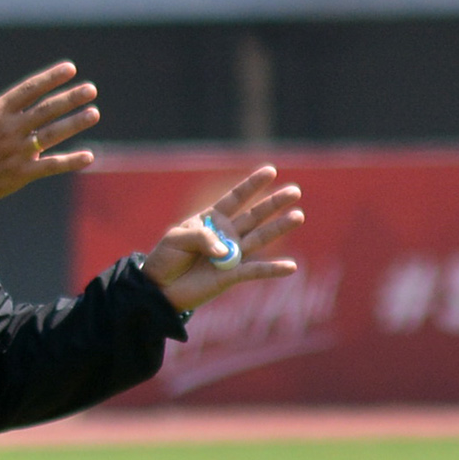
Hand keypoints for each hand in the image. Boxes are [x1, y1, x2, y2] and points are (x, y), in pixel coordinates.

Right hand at [0, 59, 99, 199]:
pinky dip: (70, 162)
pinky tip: (89, 156)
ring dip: (74, 124)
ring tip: (94, 113)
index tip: (70, 69)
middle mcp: (10, 129)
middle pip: (45, 110)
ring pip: (52, 135)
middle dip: (69, 98)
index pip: (29, 90)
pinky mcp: (22, 173)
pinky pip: (50, 166)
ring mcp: (18, 151)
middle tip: (91, 89)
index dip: (50, 78)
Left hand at [142, 165, 306, 312]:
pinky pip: (255, 271)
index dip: (252, 185)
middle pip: (255, 216)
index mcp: (212, 219)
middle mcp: (227, 235)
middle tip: (295, 191)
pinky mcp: (232, 276)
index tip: (271, 171)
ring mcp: (232, 255)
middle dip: (274, 203)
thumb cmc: (166, 258)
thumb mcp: (177, 238)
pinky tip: (291, 266)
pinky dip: (273, 269)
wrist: (159, 288)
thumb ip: (202, 237)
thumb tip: (227, 250)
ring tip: (298, 216)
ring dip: (279, 228)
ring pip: (260, 238)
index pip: (236, 199)